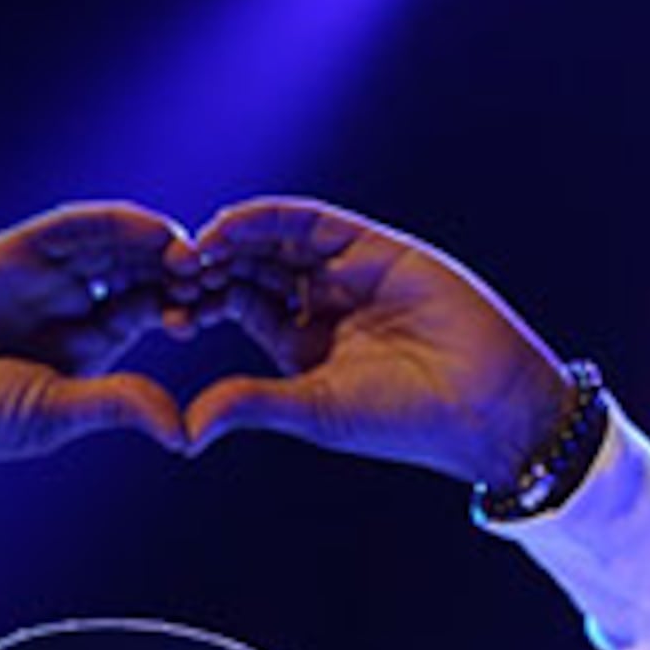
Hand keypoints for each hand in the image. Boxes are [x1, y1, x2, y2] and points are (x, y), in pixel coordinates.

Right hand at [0, 203, 192, 496]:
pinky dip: (108, 223)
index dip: (186, 301)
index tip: (226, 305)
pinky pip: (65, 229)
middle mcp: (67, 303)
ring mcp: (37, 276)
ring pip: (107, 243)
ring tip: (191, 247)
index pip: (149, 307)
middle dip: (177, 265)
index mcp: (86, 344)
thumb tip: (186, 431)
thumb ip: (122, 404)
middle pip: (136, 267)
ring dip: (150, 240)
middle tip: (219, 268)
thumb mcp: (60, 412)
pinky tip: (146, 227)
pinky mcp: (6, 254)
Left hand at [182, 199, 572, 486]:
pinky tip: (230, 225)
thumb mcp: (312, 410)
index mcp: (301, 342)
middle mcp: (321, 301)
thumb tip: (183, 431)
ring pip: (276, 240)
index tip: (166, 309)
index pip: (240, 304)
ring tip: (193, 249)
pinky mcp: (374, 245)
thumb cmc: (403, 420)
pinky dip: (269, 218)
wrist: (483, 403)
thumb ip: (250, 404)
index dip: (202, 301)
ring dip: (232, 239)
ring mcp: (347, 270)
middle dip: (211, 265)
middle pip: (252, 265)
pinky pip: (312, 222)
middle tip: (169, 270)